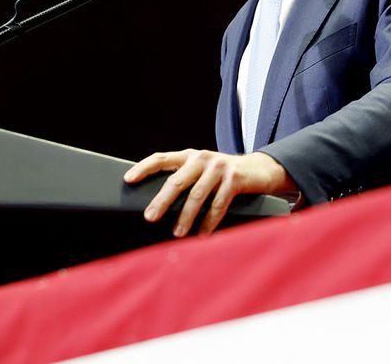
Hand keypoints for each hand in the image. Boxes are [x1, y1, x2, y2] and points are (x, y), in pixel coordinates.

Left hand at [124, 149, 296, 236]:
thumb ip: (186, 180)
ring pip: (197, 195)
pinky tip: (202, 235)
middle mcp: (203, 158)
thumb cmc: (226, 176)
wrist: (263, 170)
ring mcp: (220, 167)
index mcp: (190, 156)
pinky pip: (218, 205)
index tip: (128, 179)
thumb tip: (159, 205)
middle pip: (177, 180)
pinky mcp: (235, 179)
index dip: (144, 168)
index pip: (162, 158)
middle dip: (162, 200)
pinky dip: (208, 223)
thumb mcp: (204, 172)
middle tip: (150, 217)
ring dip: (185, 217)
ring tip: (177, 233)